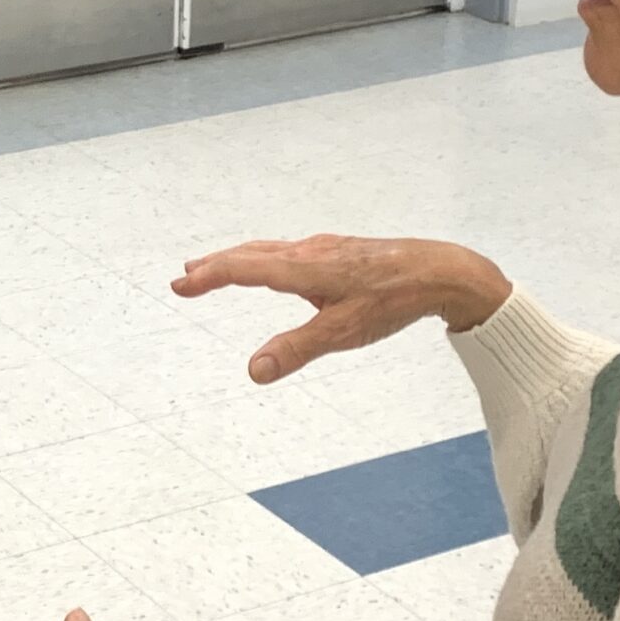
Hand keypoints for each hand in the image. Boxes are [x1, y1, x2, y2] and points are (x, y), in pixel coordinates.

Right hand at [170, 234, 511, 382]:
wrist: (440, 271)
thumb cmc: (392, 300)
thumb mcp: (343, 332)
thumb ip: (296, 350)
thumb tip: (253, 371)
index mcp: (303, 268)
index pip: (243, 269)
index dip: (209, 277)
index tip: (180, 284)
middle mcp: (308, 252)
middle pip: (251, 254)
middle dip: (215, 265)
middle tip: (186, 277)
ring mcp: (324, 248)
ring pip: (270, 250)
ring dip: (238, 259)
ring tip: (216, 267)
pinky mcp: (339, 251)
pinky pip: (288, 252)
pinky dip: (264, 258)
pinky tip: (274, 268)